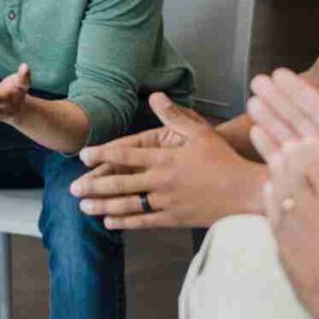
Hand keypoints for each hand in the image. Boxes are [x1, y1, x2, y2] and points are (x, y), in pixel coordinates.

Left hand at [70, 92, 263, 228]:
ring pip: (128, 205)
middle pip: (121, 183)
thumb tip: (155, 96)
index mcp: (165, 158)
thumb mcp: (199, 132)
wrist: (245, 192)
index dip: (102, 154)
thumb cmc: (223, 159)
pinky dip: (125, 222)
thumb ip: (173, 115)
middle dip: (94, 184)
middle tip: (73, 187)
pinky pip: (144, 221)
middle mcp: (161, 181)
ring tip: (83, 206)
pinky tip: (109, 222)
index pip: (126, 155)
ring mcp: (167, 202)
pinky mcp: (174, 219)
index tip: (83, 155)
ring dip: (103, 205)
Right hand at [248, 69, 318, 224]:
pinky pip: (280, 161)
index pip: (317, 107)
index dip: (297, 90)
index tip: (278, 73)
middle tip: (256, 81)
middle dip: (276, 99)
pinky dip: (267, 146)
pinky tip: (256, 132)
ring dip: (268, 118)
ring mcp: (312, 167)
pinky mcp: (300, 186)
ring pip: (285, 135)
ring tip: (251, 102)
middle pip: (296, 118)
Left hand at [263, 138, 318, 318]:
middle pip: (293, 169)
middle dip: (291, 153)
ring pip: (278, 187)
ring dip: (277, 169)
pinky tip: (270, 187)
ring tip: (278, 158)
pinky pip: (270, 211)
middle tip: (290, 144)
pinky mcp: (282, 245)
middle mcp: (313, 209)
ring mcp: (294, 227)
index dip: (311, 148)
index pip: (317, 161)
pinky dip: (269, 195)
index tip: (311, 141)